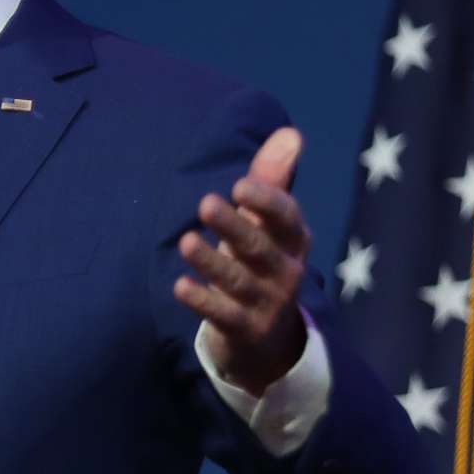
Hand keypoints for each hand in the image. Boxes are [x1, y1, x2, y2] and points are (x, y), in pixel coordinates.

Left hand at [173, 127, 310, 392]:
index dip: (267, 201)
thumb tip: (290, 133)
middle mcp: (286, 270)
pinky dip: (203, 301)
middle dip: (234, 225)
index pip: (286, 218)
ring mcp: (268, 303)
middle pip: (259, 247)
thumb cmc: (261, 265)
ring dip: (212, 261)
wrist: (269, 340)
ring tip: (186, 242)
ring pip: (238, 280)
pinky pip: (224, 315)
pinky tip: (180, 286)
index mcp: (293, 240)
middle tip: (205, 202)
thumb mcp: (268, 226)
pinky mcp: (246, 330)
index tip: (240, 184)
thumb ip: (272, 182)